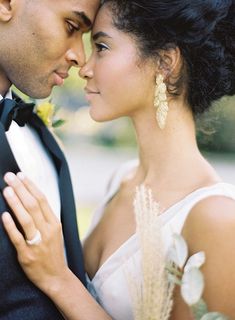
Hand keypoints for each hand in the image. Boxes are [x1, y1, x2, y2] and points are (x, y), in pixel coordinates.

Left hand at [1, 172, 68, 291]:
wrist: (56, 277)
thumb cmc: (53, 252)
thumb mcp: (54, 231)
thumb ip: (45, 217)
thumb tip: (31, 198)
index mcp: (54, 223)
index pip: (42, 199)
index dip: (31, 186)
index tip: (21, 175)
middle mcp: (47, 230)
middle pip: (33, 205)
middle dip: (20, 189)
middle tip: (9, 177)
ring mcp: (37, 242)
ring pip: (26, 219)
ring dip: (15, 203)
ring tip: (6, 190)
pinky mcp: (27, 254)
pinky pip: (18, 238)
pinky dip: (11, 225)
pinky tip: (4, 215)